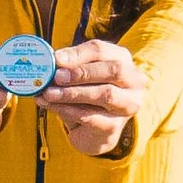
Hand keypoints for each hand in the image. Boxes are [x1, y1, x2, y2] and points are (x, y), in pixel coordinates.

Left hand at [45, 39, 144, 155]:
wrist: (89, 131)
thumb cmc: (84, 96)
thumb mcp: (77, 76)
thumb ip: (69, 67)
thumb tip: (54, 61)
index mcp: (122, 59)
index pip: (102, 50)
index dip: (79, 54)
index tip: (57, 58)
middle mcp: (133, 81)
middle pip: (113, 70)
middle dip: (82, 73)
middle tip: (56, 76)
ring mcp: (128, 105)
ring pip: (105, 95)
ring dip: (73, 93)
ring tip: (49, 93)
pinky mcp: (115, 126)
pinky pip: (92, 117)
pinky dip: (68, 110)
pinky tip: (51, 106)